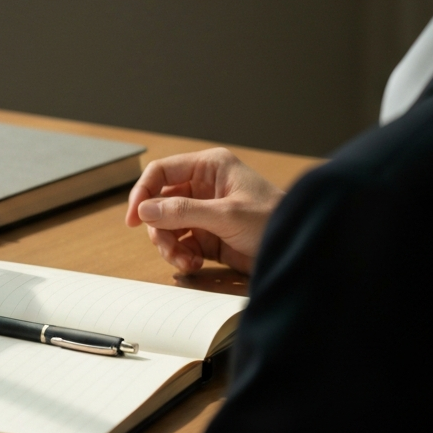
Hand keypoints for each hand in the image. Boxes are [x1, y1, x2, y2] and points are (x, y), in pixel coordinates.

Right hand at [125, 148, 284, 273]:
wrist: (298, 250)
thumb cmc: (274, 220)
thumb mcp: (227, 215)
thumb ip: (184, 212)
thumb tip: (145, 210)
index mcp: (210, 167)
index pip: (162, 172)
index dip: (142, 193)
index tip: (133, 218)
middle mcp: (204, 187)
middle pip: (160, 203)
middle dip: (159, 228)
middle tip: (167, 248)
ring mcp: (205, 212)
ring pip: (167, 227)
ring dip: (170, 246)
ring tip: (185, 261)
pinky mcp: (209, 236)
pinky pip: (181, 244)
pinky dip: (181, 257)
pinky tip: (194, 265)